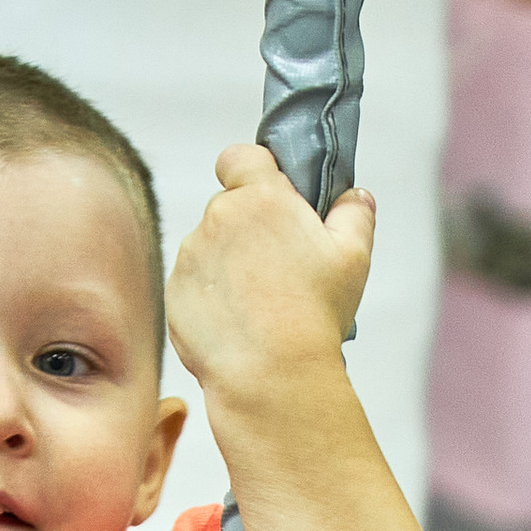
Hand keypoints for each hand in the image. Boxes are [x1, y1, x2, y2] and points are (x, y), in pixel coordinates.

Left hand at [166, 145, 375, 411]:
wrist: (271, 373)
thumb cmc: (314, 313)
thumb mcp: (353, 258)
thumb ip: (355, 214)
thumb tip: (354, 196)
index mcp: (261, 198)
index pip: (240, 157)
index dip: (252, 171)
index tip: (269, 195)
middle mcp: (218, 218)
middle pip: (228, 208)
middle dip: (248, 227)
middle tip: (279, 264)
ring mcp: (191, 256)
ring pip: (208, 247)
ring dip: (227, 263)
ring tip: (258, 302)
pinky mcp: (175, 293)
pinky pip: (192, 284)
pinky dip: (210, 297)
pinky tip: (237, 322)